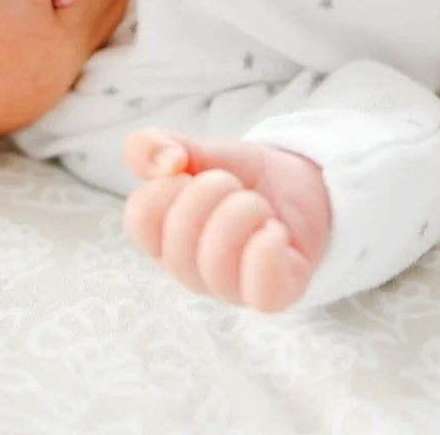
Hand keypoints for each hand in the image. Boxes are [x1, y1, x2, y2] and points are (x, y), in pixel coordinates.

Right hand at [121, 131, 331, 311]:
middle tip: (231, 183)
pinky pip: (261, 292)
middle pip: (177, 247)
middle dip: (209, 195)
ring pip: (216, 266)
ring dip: (241, 215)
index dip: (166, 186)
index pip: (141, 219)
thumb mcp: (193, 150)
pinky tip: (275, 230)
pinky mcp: (274, 293)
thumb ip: (152, 146)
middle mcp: (190, 270)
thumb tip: (165, 162)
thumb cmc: (240, 176)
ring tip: (258, 204)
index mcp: (163, 238)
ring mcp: (230, 288)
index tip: (188, 173)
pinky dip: (266, 251)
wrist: (299, 182)